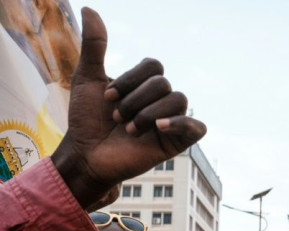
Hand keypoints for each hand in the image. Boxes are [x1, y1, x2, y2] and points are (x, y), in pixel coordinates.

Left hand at [52, 8, 206, 209]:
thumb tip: (90, 9)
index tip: (108, 97)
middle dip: (135, 100)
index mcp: (144, 85)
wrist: (87, 154)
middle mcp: (160, 100)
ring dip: (150, 113)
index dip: (131, 79)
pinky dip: (181, 123)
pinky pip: (196, 127)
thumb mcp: (87, 79)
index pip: (154, 66)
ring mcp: (171, 121)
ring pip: (179, 100)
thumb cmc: (87, 120)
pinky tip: (159, 128)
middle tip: (117, 117)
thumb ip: (94, 46)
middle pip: (163, 84)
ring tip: (130, 129)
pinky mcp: (178, 143)